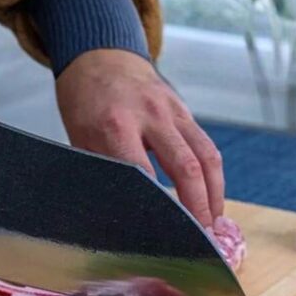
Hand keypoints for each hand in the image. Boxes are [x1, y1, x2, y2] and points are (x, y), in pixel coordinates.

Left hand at [55, 50, 223, 226]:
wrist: (100, 57)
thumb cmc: (85, 106)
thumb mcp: (80, 141)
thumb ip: (101, 175)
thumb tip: (113, 220)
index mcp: (116, 126)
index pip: (145, 176)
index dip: (158, 209)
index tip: (164, 237)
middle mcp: (150, 116)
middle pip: (186, 167)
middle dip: (199, 208)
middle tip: (202, 238)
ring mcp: (172, 111)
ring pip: (207, 157)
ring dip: (215, 194)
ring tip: (214, 224)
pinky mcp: (185, 111)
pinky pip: (207, 147)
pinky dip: (213, 177)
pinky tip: (211, 200)